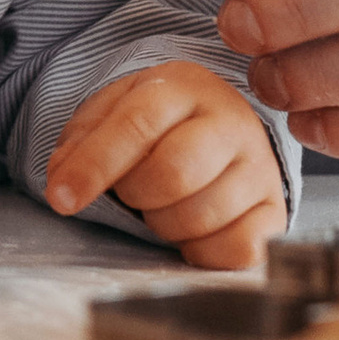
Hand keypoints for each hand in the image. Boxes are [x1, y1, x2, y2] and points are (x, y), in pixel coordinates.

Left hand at [44, 62, 287, 268]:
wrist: (223, 122)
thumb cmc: (160, 123)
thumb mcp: (113, 112)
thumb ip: (81, 143)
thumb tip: (62, 185)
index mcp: (182, 88)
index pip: (136, 125)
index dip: (94, 166)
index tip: (62, 198)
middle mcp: (230, 122)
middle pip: (174, 173)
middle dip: (136, 195)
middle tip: (132, 193)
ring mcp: (260, 166)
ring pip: (201, 217)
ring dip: (164, 225)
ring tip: (163, 205)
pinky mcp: (276, 208)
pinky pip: (238, 249)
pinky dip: (202, 252)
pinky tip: (191, 232)